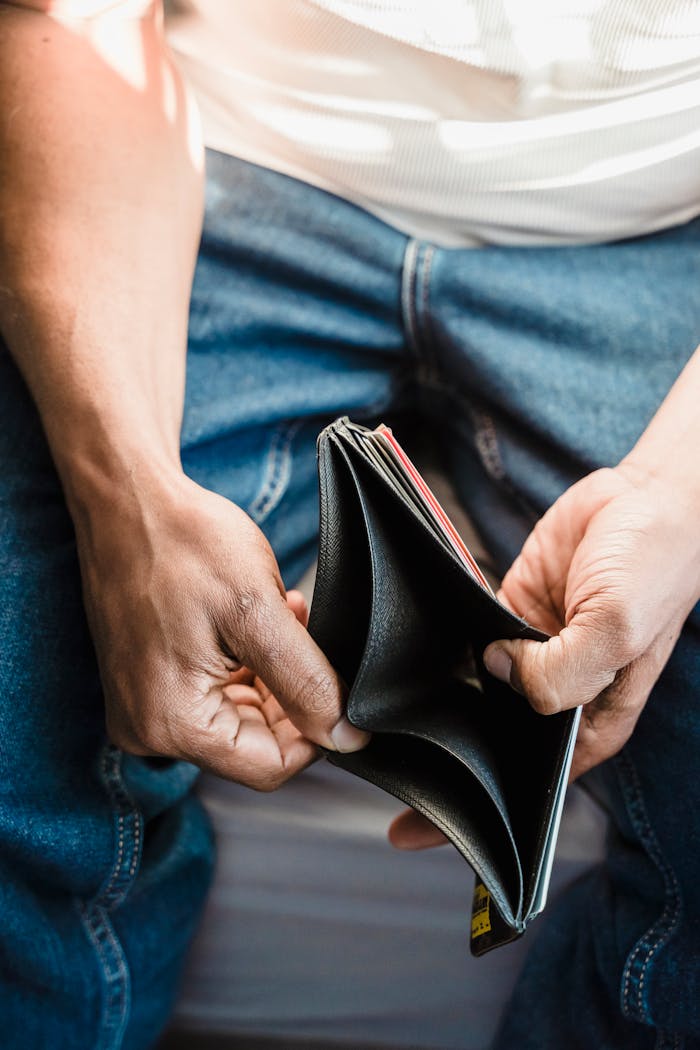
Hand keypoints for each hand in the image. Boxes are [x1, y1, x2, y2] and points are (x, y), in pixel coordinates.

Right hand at [76, 472, 368, 788]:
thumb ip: (307, 682)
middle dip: (291, 693)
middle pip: (254, 743)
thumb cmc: (184, 543)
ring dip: (272, 673)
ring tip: (282, 615)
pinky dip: (245, 663)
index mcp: (172, 723)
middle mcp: (150, 728)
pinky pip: (213, 692)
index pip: (269, 767)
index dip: (315, 732)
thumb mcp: (259, 613)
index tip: (335, 684)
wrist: (128, 499)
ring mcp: (144, 706)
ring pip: (239, 716)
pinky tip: (257, 619)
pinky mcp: (147, 682)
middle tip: (303, 634)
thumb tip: (346, 737)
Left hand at [390, 464, 699, 848]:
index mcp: (591, 718)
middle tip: (382, 768)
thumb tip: (497, 672)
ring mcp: (530, 652)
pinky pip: (467, 636)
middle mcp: (556, 691)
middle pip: (494, 740)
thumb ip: (560, 670)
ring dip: (439, 697)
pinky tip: (404, 650)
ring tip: (380, 714)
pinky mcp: (507, 611)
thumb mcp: (615, 630)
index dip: (479, 810)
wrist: (647, 499)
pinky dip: (442, 643)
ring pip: (475, 689)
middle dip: (446, 756)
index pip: (529, 784)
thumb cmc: (652, 568)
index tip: (417, 829)